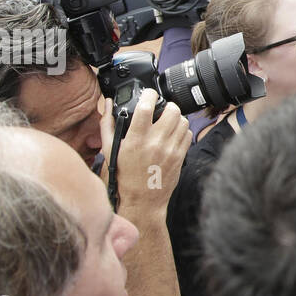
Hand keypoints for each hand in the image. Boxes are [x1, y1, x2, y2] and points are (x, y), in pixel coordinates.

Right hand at [98, 88, 190, 211]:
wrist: (142, 201)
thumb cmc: (123, 176)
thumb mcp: (110, 150)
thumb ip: (108, 124)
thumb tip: (108, 104)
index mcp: (135, 139)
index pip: (146, 107)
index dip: (149, 95)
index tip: (148, 94)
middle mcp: (155, 143)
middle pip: (172, 110)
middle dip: (166, 105)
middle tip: (160, 109)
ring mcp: (170, 150)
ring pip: (183, 120)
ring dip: (175, 117)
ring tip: (166, 122)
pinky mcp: (180, 157)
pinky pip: (188, 134)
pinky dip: (182, 130)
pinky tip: (172, 134)